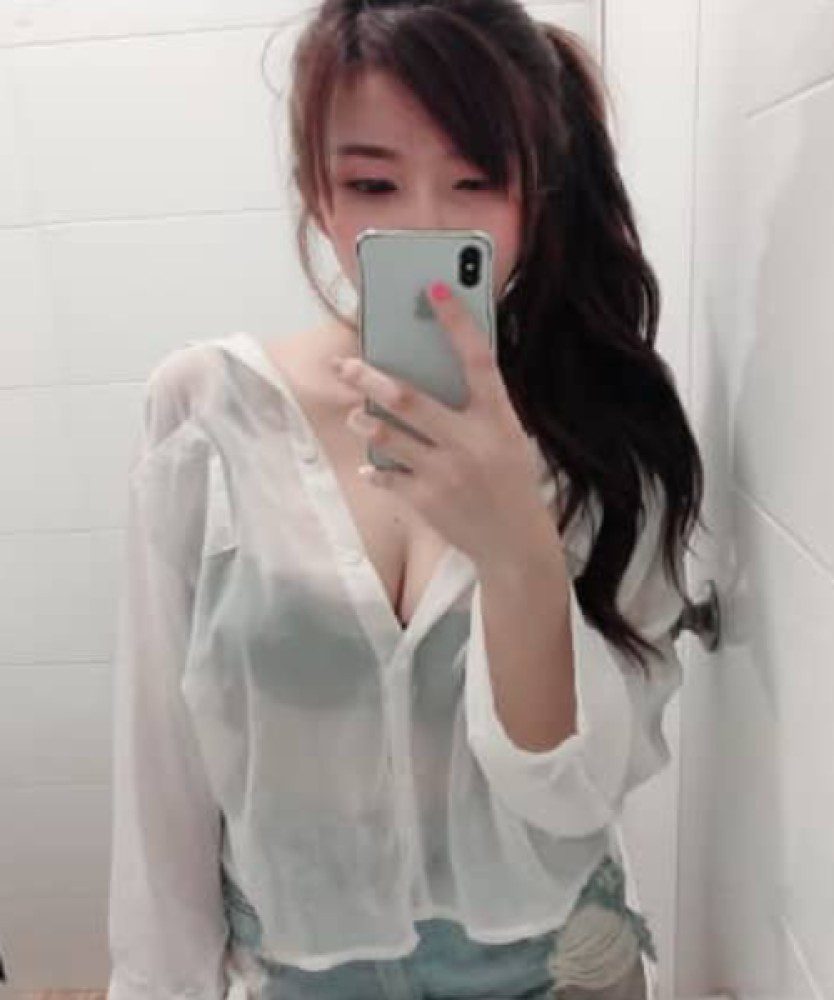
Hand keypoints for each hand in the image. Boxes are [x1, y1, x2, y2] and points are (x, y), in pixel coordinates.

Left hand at [333, 281, 560, 568]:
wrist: (516, 544)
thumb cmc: (510, 482)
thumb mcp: (507, 438)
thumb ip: (477, 408)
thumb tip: (432, 372)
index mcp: (498, 418)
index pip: (477, 358)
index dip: (456, 319)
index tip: (434, 286)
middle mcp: (472, 441)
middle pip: (409, 398)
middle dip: (369, 378)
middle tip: (345, 365)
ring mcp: (446, 472)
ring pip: (387, 435)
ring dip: (363, 421)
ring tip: (355, 414)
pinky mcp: (426, 501)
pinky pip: (386, 476)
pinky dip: (375, 469)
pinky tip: (370, 467)